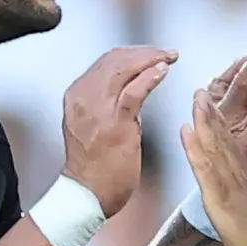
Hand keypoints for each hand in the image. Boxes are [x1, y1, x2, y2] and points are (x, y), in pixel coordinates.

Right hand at [55, 45, 176, 216]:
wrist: (86, 193)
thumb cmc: (93, 164)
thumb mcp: (89, 123)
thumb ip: (103, 102)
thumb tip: (129, 87)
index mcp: (77, 95)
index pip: (106, 62)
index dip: (132, 53)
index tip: (152, 53)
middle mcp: (84, 97)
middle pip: (115, 60)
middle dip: (145, 52)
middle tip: (166, 52)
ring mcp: (98, 110)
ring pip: (124, 69)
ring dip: (151, 59)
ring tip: (169, 57)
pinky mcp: (115, 123)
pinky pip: (134, 91)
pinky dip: (151, 76)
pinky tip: (163, 71)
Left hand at [178, 101, 246, 245]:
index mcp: (246, 179)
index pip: (231, 147)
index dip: (220, 125)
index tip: (211, 107)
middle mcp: (238, 175)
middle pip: (223, 139)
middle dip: (210, 114)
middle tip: (201, 91)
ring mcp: (230, 182)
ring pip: (215, 144)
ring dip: (203, 119)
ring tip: (196, 98)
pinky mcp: (221, 194)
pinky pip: (205, 163)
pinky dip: (194, 144)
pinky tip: (186, 129)